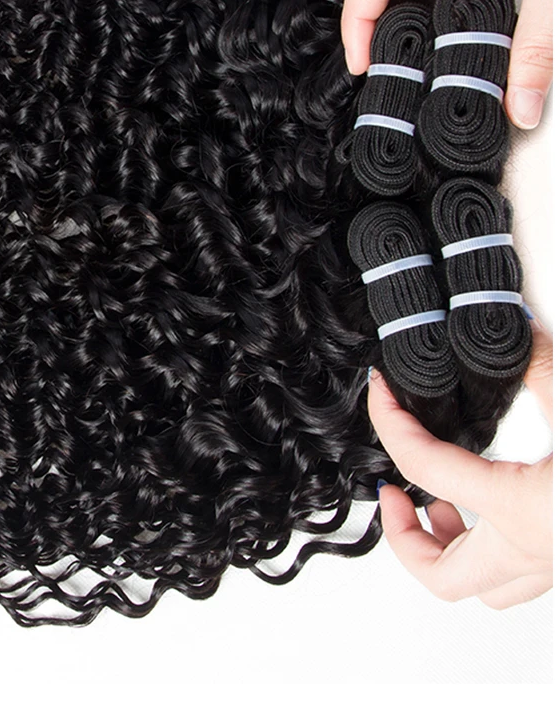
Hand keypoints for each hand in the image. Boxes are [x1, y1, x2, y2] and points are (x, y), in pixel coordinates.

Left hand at [367, 325, 552, 608]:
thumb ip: (538, 362)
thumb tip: (513, 328)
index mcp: (526, 507)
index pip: (423, 464)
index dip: (389, 422)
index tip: (379, 393)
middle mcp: (539, 550)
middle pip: (441, 577)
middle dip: (404, 536)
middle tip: (395, 493)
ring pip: (483, 589)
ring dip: (448, 550)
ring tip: (441, 502)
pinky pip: (520, 575)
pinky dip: (490, 548)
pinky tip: (493, 505)